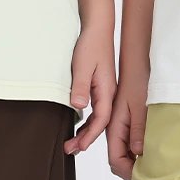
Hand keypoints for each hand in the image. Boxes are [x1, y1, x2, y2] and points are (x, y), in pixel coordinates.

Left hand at [63, 25, 115, 155]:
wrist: (97, 29)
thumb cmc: (91, 45)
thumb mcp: (83, 66)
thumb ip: (81, 86)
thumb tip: (79, 107)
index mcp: (107, 90)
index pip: (101, 119)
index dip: (90, 135)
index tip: (78, 146)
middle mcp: (109, 93)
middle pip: (100, 123)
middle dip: (86, 138)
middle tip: (70, 149)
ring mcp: (105, 90)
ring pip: (98, 117)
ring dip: (86, 131)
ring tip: (72, 143)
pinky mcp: (100, 87)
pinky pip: (96, 110)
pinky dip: (88, 121)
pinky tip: (79, 126)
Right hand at [107, 73, 148, 179]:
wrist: (137, 64)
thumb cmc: (138, 81)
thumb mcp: (140, 106)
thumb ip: (138, 129)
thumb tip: (139, 153)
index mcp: (114, 127)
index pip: (116, 160)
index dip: (129, 172)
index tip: (146, 177)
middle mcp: (115, 130)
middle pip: (119, 160)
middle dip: (132, 171)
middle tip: (153, 175)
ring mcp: (122, 127)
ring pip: (126, 153)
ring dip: (137, 162)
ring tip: (156, 166)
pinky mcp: (129, 123)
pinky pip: (131, 144)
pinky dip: (140, 152)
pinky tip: (154, 151)